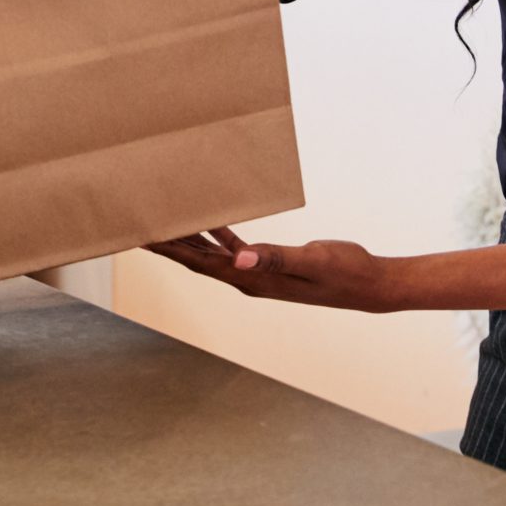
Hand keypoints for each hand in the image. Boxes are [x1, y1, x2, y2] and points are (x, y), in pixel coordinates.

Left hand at [140, 226, 399, 310]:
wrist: (369, 284)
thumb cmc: (344, 272)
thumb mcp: (311, 261)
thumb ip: (277, 259)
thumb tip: (240, 259)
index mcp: (252, 279)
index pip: (199, 263)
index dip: (169, 250)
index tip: (141, 236)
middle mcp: (248, 279)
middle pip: (196, 260)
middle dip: (166, 245)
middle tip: (136, 224)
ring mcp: (258, 273)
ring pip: (212, 254)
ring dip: (188, 239)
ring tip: (163, 221)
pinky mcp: (270, 265)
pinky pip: (235, 248)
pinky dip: (220, 235)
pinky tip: (213, 221)